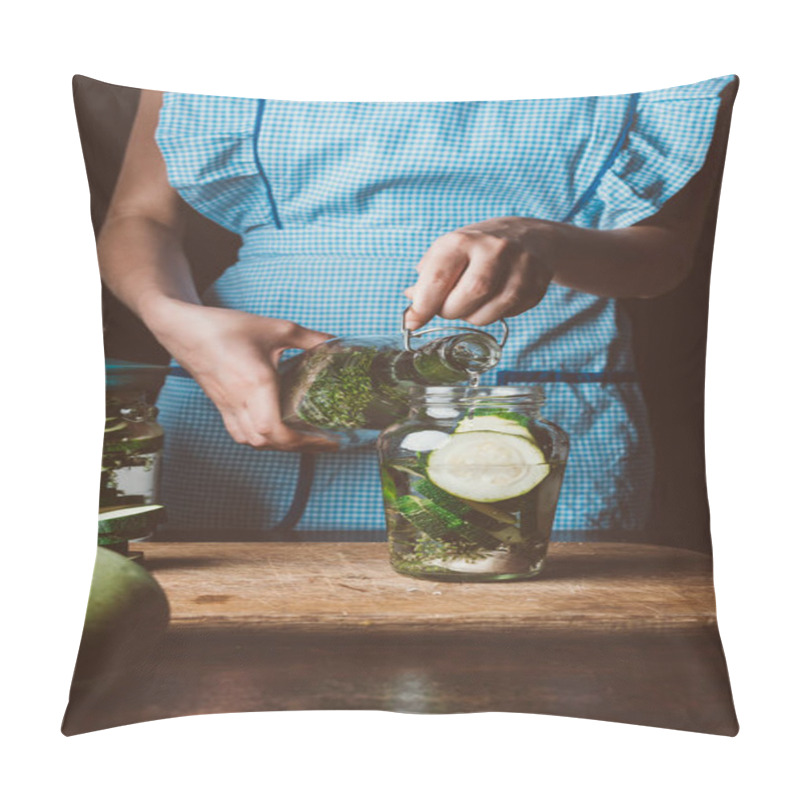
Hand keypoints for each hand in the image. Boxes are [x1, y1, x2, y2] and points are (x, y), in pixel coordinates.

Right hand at [144, 300, 336, 450]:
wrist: (184, 329)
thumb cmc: (226, 327)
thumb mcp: (276, 328)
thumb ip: (310, 338)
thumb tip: (336, 344)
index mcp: (254, 384)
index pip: (273, 429)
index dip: (300, 441)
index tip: (325, 438)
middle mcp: (239, 401)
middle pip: (266, 442)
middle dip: (298, 447)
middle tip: (325, 441)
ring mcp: (227, 407)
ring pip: (253, 442)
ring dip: (280, 445)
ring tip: (304, 439)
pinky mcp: (221, 407)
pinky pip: (242, 434)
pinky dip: (262, 439)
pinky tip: (277, 430)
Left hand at [403, 217, 555, 329]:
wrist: (532, 237)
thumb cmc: (480, 248)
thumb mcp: (450, 250)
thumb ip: (428, 278)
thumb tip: (413, 306)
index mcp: (464, 240)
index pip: (438, 278)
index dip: (422, 306)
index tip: (413, 321)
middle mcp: (494, 250)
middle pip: (466, 298)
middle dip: (450, 312)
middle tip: (447, 308)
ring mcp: (520, 268)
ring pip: (487, 313)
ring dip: (472, 317)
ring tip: (472, 302)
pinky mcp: (536, 286)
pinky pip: (507, 315)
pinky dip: (493, 314)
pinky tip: (494, 299)